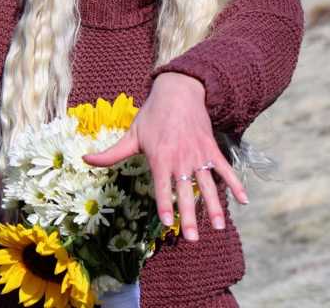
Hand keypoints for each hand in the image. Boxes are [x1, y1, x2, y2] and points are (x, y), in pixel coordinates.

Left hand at [82, 72, 248, 241]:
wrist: (179, 91)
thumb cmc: (152, 115)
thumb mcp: (132, 134)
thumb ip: (111, 153)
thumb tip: (84, 160)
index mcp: (160, 157)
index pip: (162, 186)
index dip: (164, 204)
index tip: (167, 224)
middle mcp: (181, 158)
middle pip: (185, 192)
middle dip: (189, 216)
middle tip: (191, 238)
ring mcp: (198, 154)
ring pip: (207, 185)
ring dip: (214, 206)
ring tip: (218, 227)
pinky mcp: (211, 149)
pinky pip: (224, 169)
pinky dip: (236, 184)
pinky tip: (244, 200)